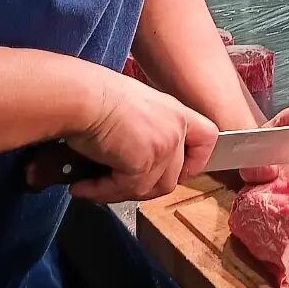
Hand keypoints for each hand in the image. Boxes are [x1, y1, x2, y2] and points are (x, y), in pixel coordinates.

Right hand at [25, 69, 217, 202]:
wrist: (81, 96)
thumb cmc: (94, 95)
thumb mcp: (132, 108)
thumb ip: (145, 132)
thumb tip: (130, 162)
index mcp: (175, 112)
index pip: (207, 138)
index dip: (195, 161)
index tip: (179, 173)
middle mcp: (175, 128)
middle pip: (172, 177)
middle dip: (141, 187)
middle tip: (113, 185)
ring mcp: (164, 147)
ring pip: (149, 189)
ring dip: (118, 192)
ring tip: (90, 185)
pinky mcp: (144, 163)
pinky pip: (125, 190)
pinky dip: (100, 191)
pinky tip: (82, 186)